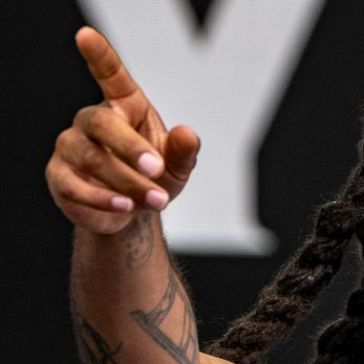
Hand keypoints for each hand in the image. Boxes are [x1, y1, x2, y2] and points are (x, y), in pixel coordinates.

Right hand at [45, 27, 199, 234]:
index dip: (99, 55)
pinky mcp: (60, 177)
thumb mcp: (178, 167)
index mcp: (124, 107)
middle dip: (131, 147)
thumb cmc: (155, 178)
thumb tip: (188, 133)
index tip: (85, 35)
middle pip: (101, 122)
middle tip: (158, 169)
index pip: (110, 76)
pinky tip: (125, 206)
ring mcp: (71, 147)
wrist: (133, 213)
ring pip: (91, 157)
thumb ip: (184, 151)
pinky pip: (76, 185)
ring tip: (156, 199)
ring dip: (126, 181)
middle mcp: (92, 121)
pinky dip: (103, 198)